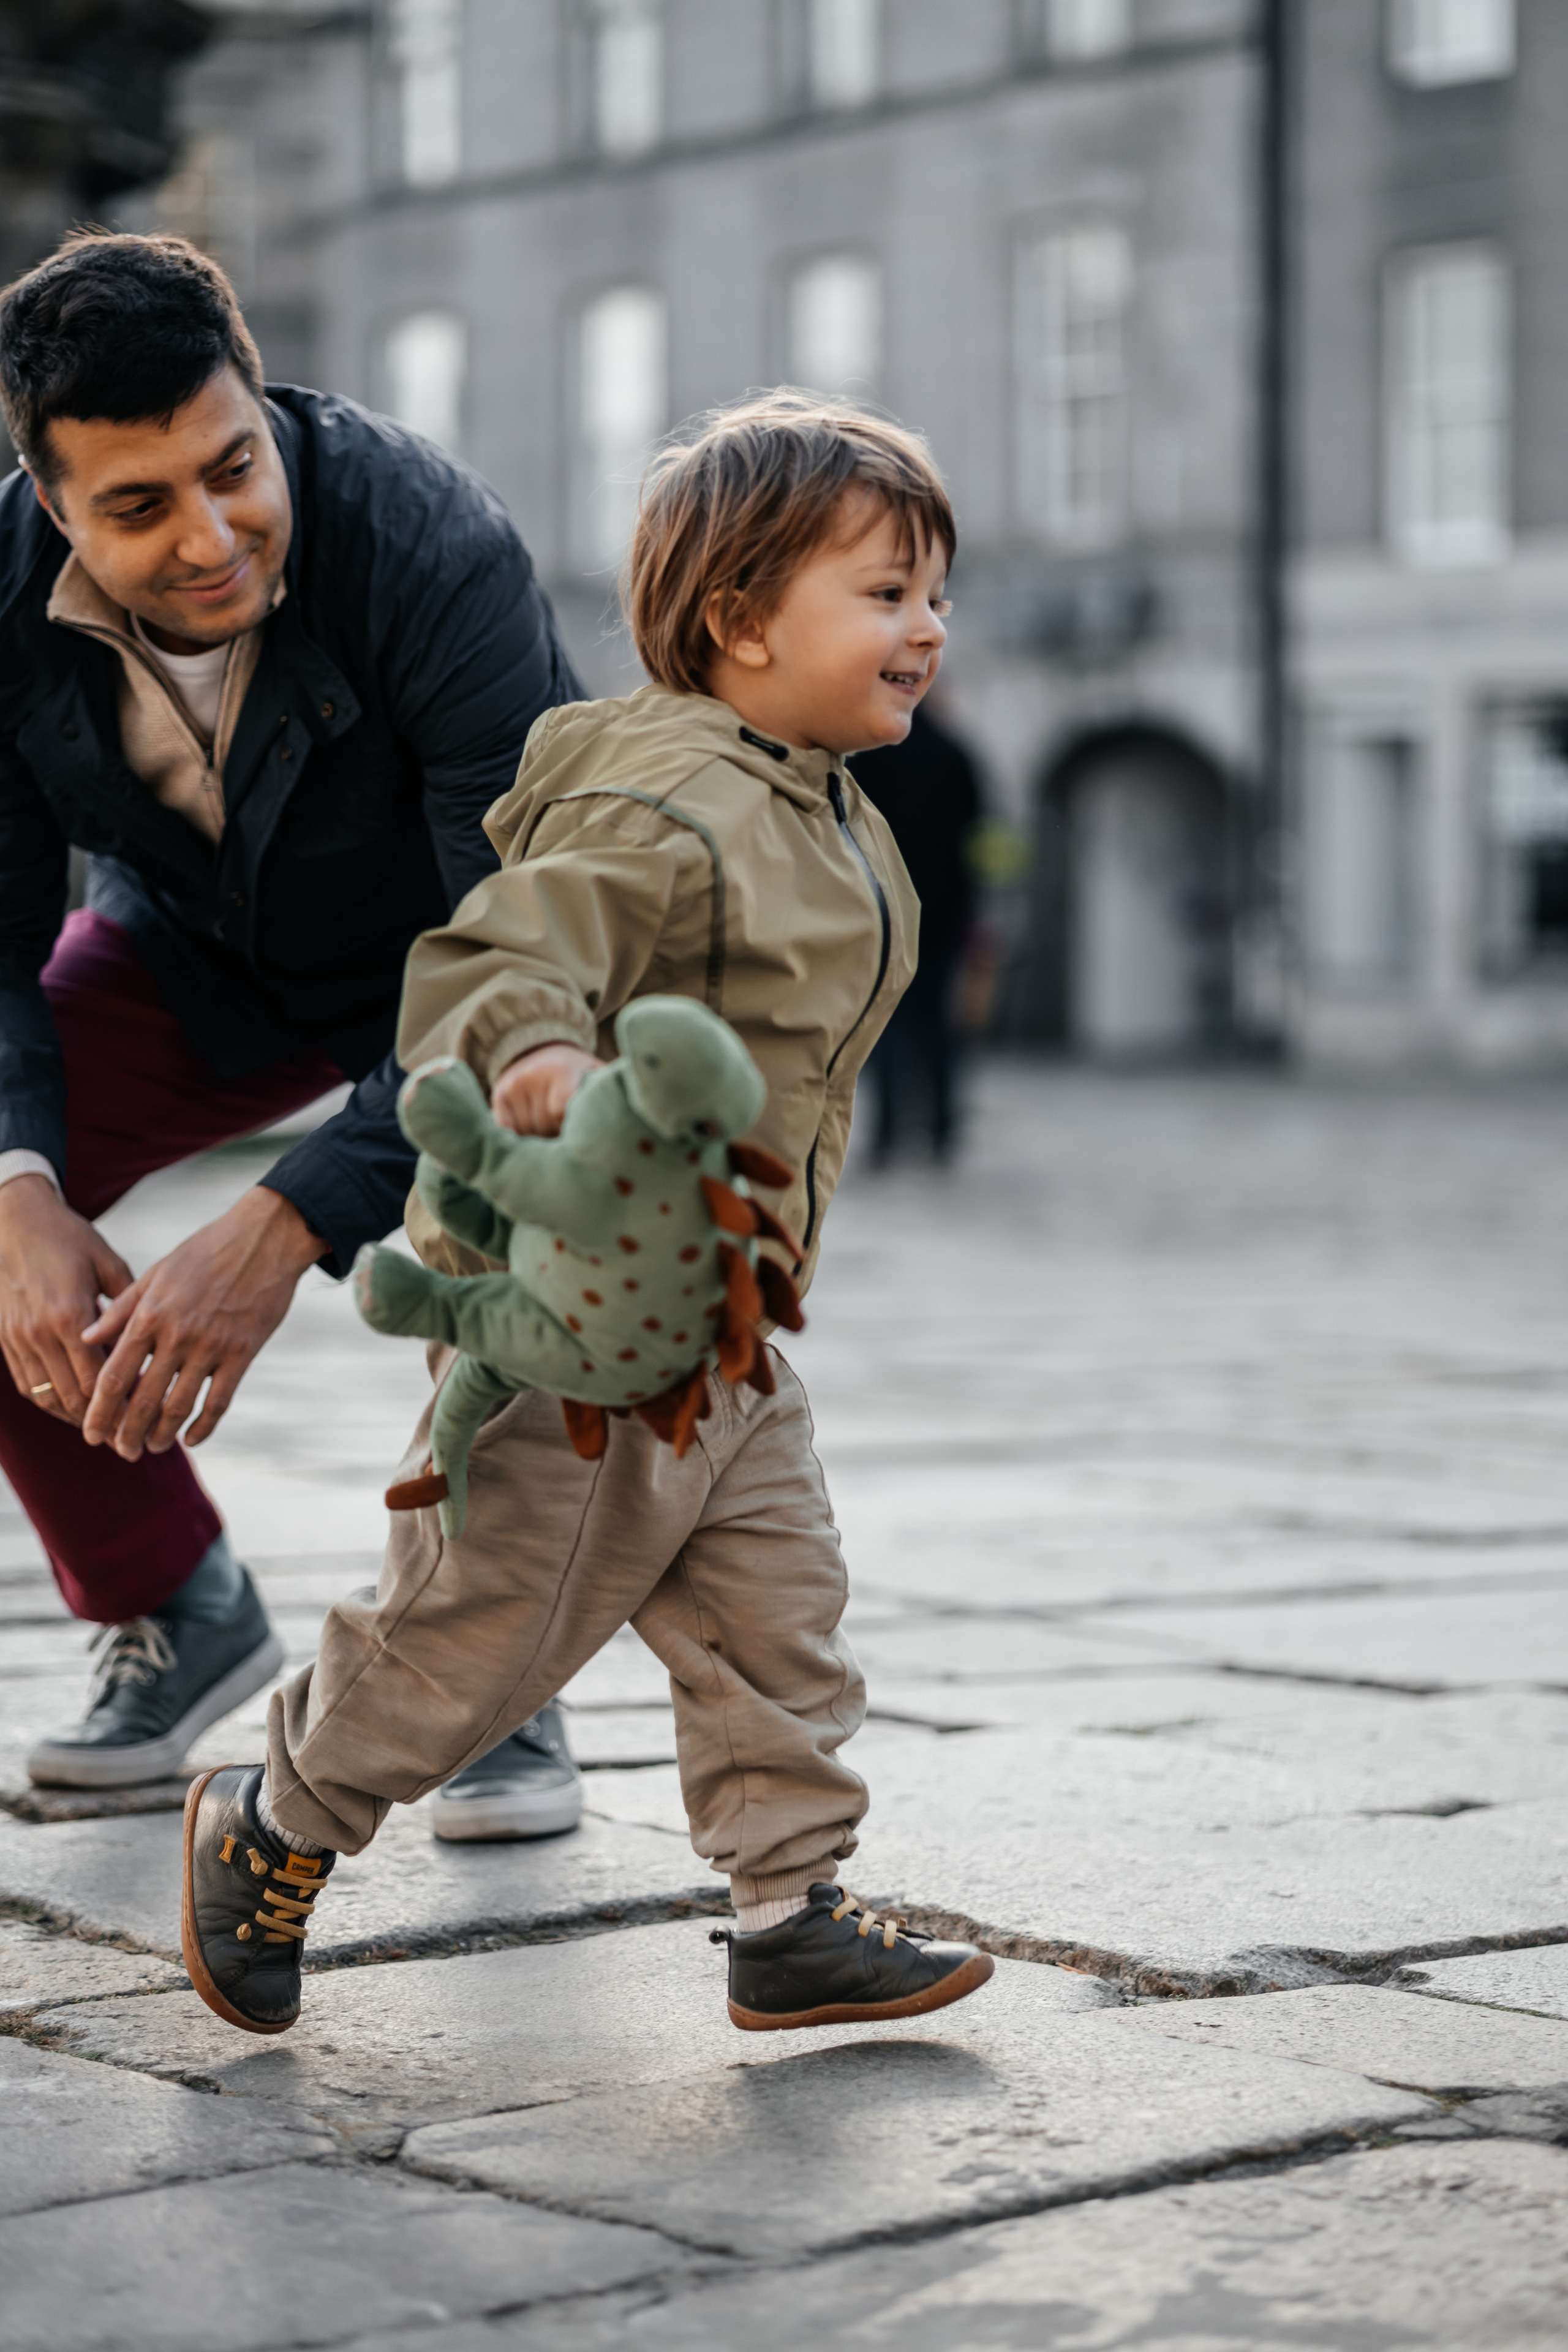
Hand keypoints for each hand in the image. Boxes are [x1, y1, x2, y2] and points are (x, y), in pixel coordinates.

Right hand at [0, 1176, 132, 1425]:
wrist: (13, 1221)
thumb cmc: (67, 1237)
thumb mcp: (106, 1262)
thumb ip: (128, 1302)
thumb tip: (154, 1337)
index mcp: (70, 1314)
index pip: (99, 1378)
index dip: (122, 1405)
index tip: (145, 1420)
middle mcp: (41, 1333)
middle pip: (74, 1397)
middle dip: (102, 1425)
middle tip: (127, 1443)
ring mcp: (20, 1338)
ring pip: (48, 1398)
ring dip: (76, 1420)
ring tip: (103, 1434)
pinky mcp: (6, 1339)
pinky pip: (28, 1385)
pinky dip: (51, 1404)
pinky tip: (73, 1411)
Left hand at [80, 1186, 325, 1460]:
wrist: (265, 1237)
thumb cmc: (206, 1250)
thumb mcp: (156, 1272)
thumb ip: (121, 1308)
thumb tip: (86, 1337)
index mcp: (149, 1313)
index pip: (114, 1375)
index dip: (100, 1410)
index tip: (90, 1433)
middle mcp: (176, 1334)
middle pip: (143, 1399)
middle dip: (128, 1433)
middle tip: (122, 1452)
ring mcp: (211, 1346)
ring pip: (179, 1405)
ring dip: (163, 1434)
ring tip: (154, 1447)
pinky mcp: (242, 1352)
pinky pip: (219, 1401)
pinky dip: (204, 1426)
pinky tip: (193, 1439)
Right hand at [491, 1042, 603, 1136]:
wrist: (539, 1045)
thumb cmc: (577, 1070)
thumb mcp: (595, 1073)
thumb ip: (608, 1092)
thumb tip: (637, 1112)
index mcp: (563, 1071)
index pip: (561, 1111)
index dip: (572, 1128)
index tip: (581, 1136)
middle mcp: (533, 1076)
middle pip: (545, 1126)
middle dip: (558, 1136)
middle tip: (571, 1137)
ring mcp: (513, 1087)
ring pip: (526, 1133)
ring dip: (541, 1140)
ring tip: (553, 1133)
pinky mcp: (499, 1096)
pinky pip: (508, 1131)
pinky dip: (521, 1139)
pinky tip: (534, 1136)